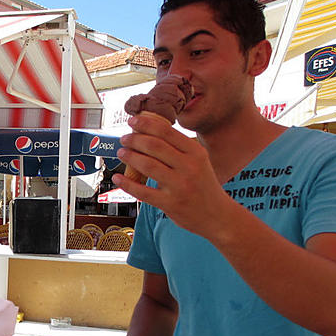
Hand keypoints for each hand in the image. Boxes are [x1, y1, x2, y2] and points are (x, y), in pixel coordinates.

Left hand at [111, 114, 229, 235]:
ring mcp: (179, 186)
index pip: (167, 132)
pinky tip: (117, 178)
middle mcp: (189, 167)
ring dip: (130, 157)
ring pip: (147, 165)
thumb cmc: (203, 185)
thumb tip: (148, 133)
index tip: (133, 120)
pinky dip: (127, 183)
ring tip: (121, 153)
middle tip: (124, 138)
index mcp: (196, 153)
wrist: (218, 215)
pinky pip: (143, 191)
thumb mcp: (199, 162)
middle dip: (134, 139)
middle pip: (154, 146)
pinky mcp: (170, 204)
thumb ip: (179, 149)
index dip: (146, 124)